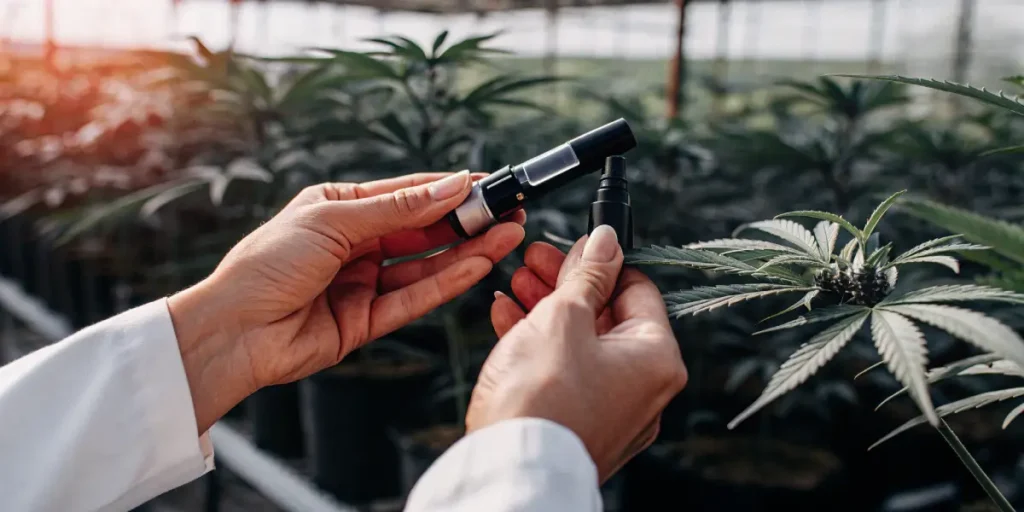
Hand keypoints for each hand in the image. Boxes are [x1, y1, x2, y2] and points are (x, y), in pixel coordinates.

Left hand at [167, 171, 525, 431]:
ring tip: (506, 237)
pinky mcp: (367, 321)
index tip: (488, 183)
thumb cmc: (267, 264)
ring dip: (466, 251)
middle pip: (422, 230)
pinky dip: (446, 282)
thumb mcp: (333, 222)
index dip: (448, 189)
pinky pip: (414, 298)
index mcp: (339, 209)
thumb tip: (450, 186)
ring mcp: (363, 283)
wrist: (234, 330)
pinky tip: (476, 265)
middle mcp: (354, 245)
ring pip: (425, 265)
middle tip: (508, 213)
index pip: (406, 195)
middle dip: (466, 221)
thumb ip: (398, 209)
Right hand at [469, 226, 687, 481]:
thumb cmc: (542, 398)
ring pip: (581, 345)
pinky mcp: (579, 425)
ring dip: (547, 309)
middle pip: (606, 317)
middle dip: (566, 284)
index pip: (638, 290)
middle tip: (535, 260)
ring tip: (515, 284)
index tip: (573, 245)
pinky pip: (566, 374)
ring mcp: (611, 412)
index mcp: (656, 359)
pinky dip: (540, 346)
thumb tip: (607, 242)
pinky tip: (508, 319)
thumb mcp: (563, 315)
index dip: (602, 261)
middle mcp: (643, 390)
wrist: (509, 469)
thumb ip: (587, 275)